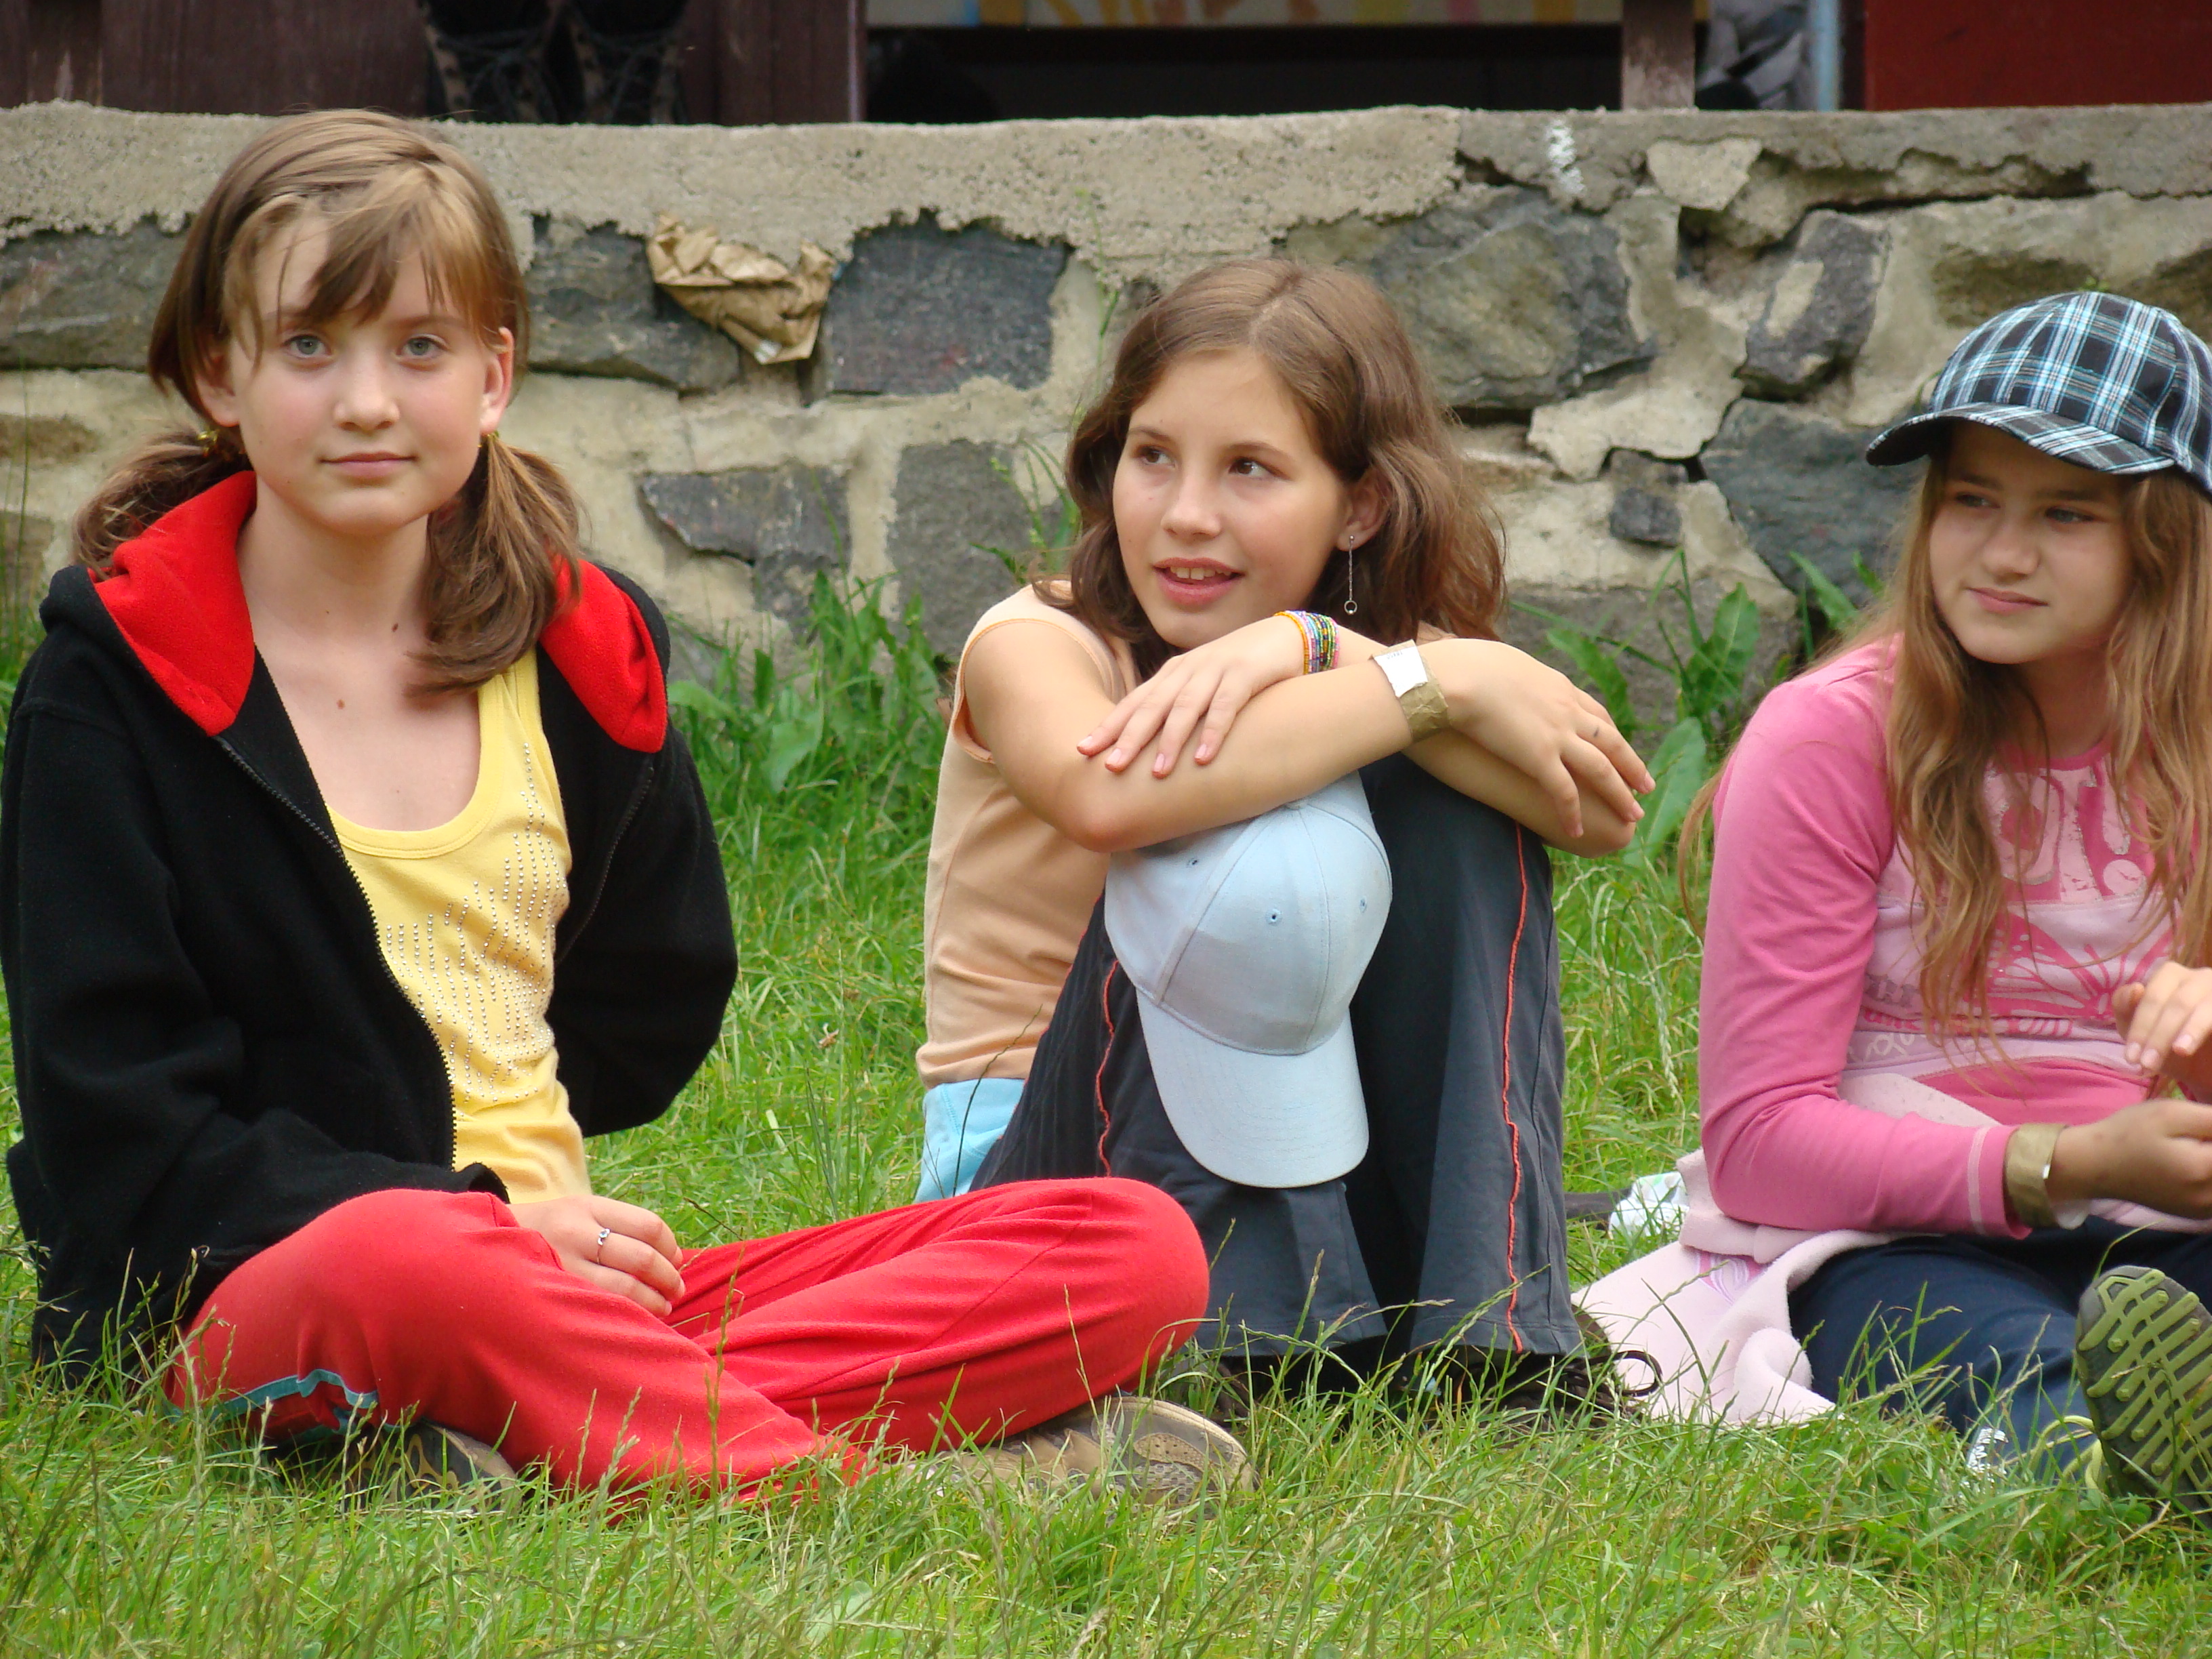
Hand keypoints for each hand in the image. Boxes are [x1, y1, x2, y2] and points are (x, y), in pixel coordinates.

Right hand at [510, 1194, 685, 1316]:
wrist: (489, 1241)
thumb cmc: (550, 1229)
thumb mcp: (580, 1210)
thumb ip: (621, 1227)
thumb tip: (673, 1258)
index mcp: (587, 1208)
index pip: (648, 1226)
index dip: (671, 1247)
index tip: (677, 1261)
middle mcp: (575, 1234)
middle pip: (641, 1257)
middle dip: (667, 1278)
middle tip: (677, 1290)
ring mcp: (562, 1265)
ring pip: (623, 1288)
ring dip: (652, 1301)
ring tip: (663, 1307)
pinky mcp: (551, 1294)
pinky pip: (599, 1307)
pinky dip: (625, 1314)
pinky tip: (635, 1319)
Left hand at [1077, 613, 1306, 775]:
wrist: (1285, 637)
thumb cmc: (1239, 668)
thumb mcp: (1202, 683)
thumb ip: (1177, 704)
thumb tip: (1147, 741)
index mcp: (1173, 673)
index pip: (1135, 702)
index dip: (1109, 725)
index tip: (1083, 750)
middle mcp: (1188, 669)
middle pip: (1152, 706)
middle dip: (1129, 737)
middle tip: (1110, 766)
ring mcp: (1216, 669)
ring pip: (1185, 707)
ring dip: (1170, 741)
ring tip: (1157, 773)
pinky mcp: (1245, 673)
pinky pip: (1226, 706)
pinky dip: (1214, 732)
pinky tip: (1203, 758)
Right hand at [1425, 639, 1652, 838]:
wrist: (1459, 676)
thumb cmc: (1467, 666)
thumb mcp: (1504, 664)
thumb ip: (1516, 678)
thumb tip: (1504, 680)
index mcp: (1559, 687)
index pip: (1596, 713)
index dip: (1612, 735)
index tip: (1621, 748)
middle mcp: (1567, 710)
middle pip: (1611, 742)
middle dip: (1632, 766)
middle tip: (1647, 786)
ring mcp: (1557, 735)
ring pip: (1600, 769)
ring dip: (1619, 794)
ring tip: (1634, 814)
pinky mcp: (1538, 757)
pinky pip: (1564, 792)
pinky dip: (1572, 813)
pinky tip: (1576, 831)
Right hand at [2046, 1096, 2211, 1218]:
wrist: (2095, 1165)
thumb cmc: (2130, 1133)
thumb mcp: (2171, 1114)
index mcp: (2206, 1170)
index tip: (2206, 1128)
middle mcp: (2210, 1198)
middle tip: (2201, 1136)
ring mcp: (2205, 1211)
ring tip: (2200, 1145)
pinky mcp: (2199, 1215)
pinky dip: (2211, 1178)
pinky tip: (2199, 1161)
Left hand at [2116, 962, 2211, 1094]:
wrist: (2206, 1067)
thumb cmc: (2170, 1044)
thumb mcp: (2141, 1031)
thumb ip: (2126, 1007)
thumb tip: (2135, 988)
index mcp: (2171, 976)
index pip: (2152, 997)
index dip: (2140, 1028)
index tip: (2131, 1059)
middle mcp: (2199, 977)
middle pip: (2177, 1003)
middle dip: (2159, 1036)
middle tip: (2148, 1064)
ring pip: (2202, 1008)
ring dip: (2189, 1031)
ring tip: (2179, 1052)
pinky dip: (2203, 1030)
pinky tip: (2193, 1046)